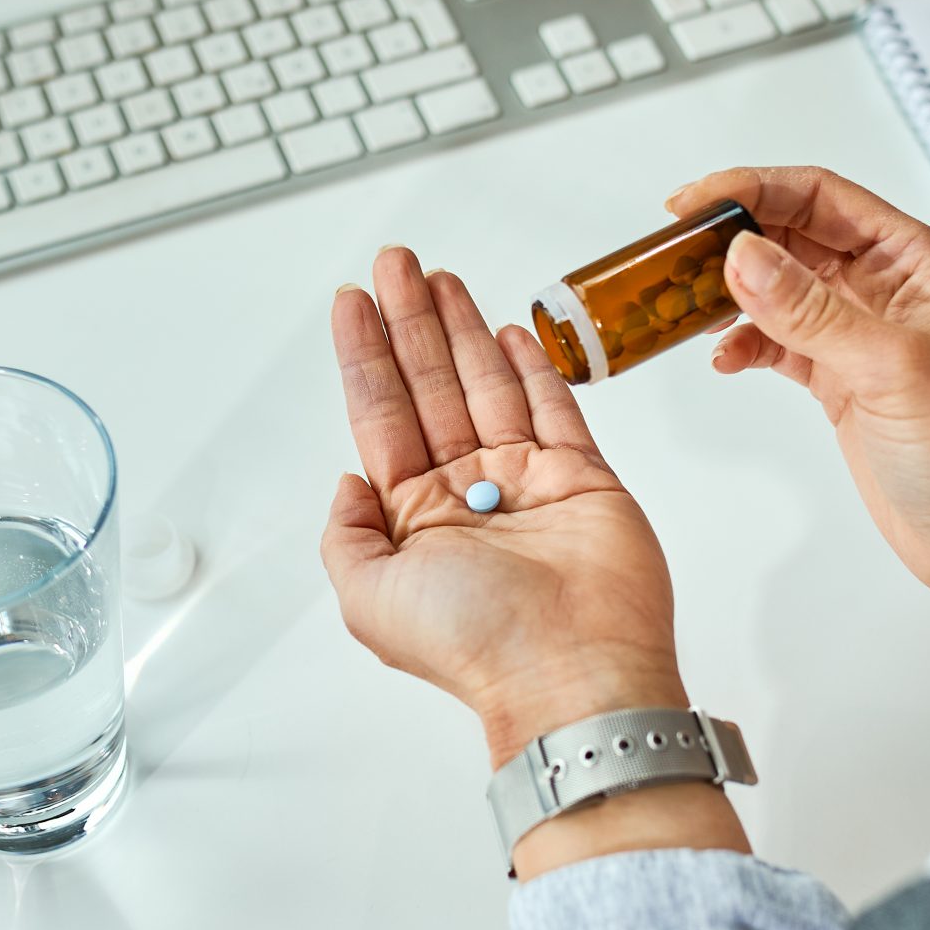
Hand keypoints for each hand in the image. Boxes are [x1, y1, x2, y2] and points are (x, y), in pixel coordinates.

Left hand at [323, 248, 685, 767]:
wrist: (573, 668)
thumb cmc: (474, 642)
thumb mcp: (367, 598)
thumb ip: (347, 535)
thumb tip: (347, 483)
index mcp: (414, 519)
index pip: (381, 415)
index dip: (365, 355)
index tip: (350, 302)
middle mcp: (466, 495)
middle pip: (431, 386)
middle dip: (410, 321)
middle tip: (394, 262)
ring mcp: (526, 483)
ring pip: (486, 384)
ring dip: (460, 327)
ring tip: (438, 275)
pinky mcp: (582, 478)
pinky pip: (553, 407)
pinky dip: (530, 366)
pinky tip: (505, 328)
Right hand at [672, 167, 929, 693]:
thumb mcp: (888, 367)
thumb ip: (811, 309)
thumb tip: (744, 256)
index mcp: (911, 261)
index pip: (819, 196)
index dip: (753, 190)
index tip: (695, 204)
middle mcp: (884, 288)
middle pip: (790, 234)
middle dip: (731, 239)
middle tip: (674, 255)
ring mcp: (859, 333)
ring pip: (777, 286)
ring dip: (730, 292)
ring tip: (687, 307)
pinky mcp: (840, 378)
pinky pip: (778, 340)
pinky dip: (745, 343)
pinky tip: (726, 358)